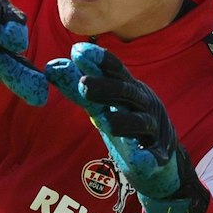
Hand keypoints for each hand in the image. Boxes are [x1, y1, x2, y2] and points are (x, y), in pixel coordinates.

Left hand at [45, 42, 209, 212]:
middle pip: (127, 92)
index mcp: (130, 90)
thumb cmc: (127, 123)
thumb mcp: (105, 105)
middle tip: (82, 84)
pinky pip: (155, 156)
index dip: (101, 61)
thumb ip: (81, 89)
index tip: (78, 51)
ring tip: (103, 122)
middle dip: (106, 87)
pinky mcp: (159, 155)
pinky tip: (144, 161)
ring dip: (123, 121)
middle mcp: (144, 105)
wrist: (160, 159)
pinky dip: (150, 158)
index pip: (117, 72)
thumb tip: (52, 67)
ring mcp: (153, 129)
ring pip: (141, 122)